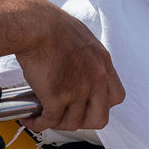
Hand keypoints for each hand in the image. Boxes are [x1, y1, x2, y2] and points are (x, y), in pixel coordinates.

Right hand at [4, 0, 124, 132]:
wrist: (35, 26)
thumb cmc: (50, 25)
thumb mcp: (81, 39)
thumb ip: (87, 58)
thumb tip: (77, 69)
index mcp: (103, 63)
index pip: (116, 97)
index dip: (102, 105)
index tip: (88, 105)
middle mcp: (96, 79)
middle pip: (99, 118)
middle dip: (82, 121)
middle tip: (67, 116)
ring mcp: (79, 90)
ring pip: (72, 123)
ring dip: (57, 123)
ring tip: (44, 116)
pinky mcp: (57, 97)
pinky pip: (50, 121)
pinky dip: (39, 123)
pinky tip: (31, 118)